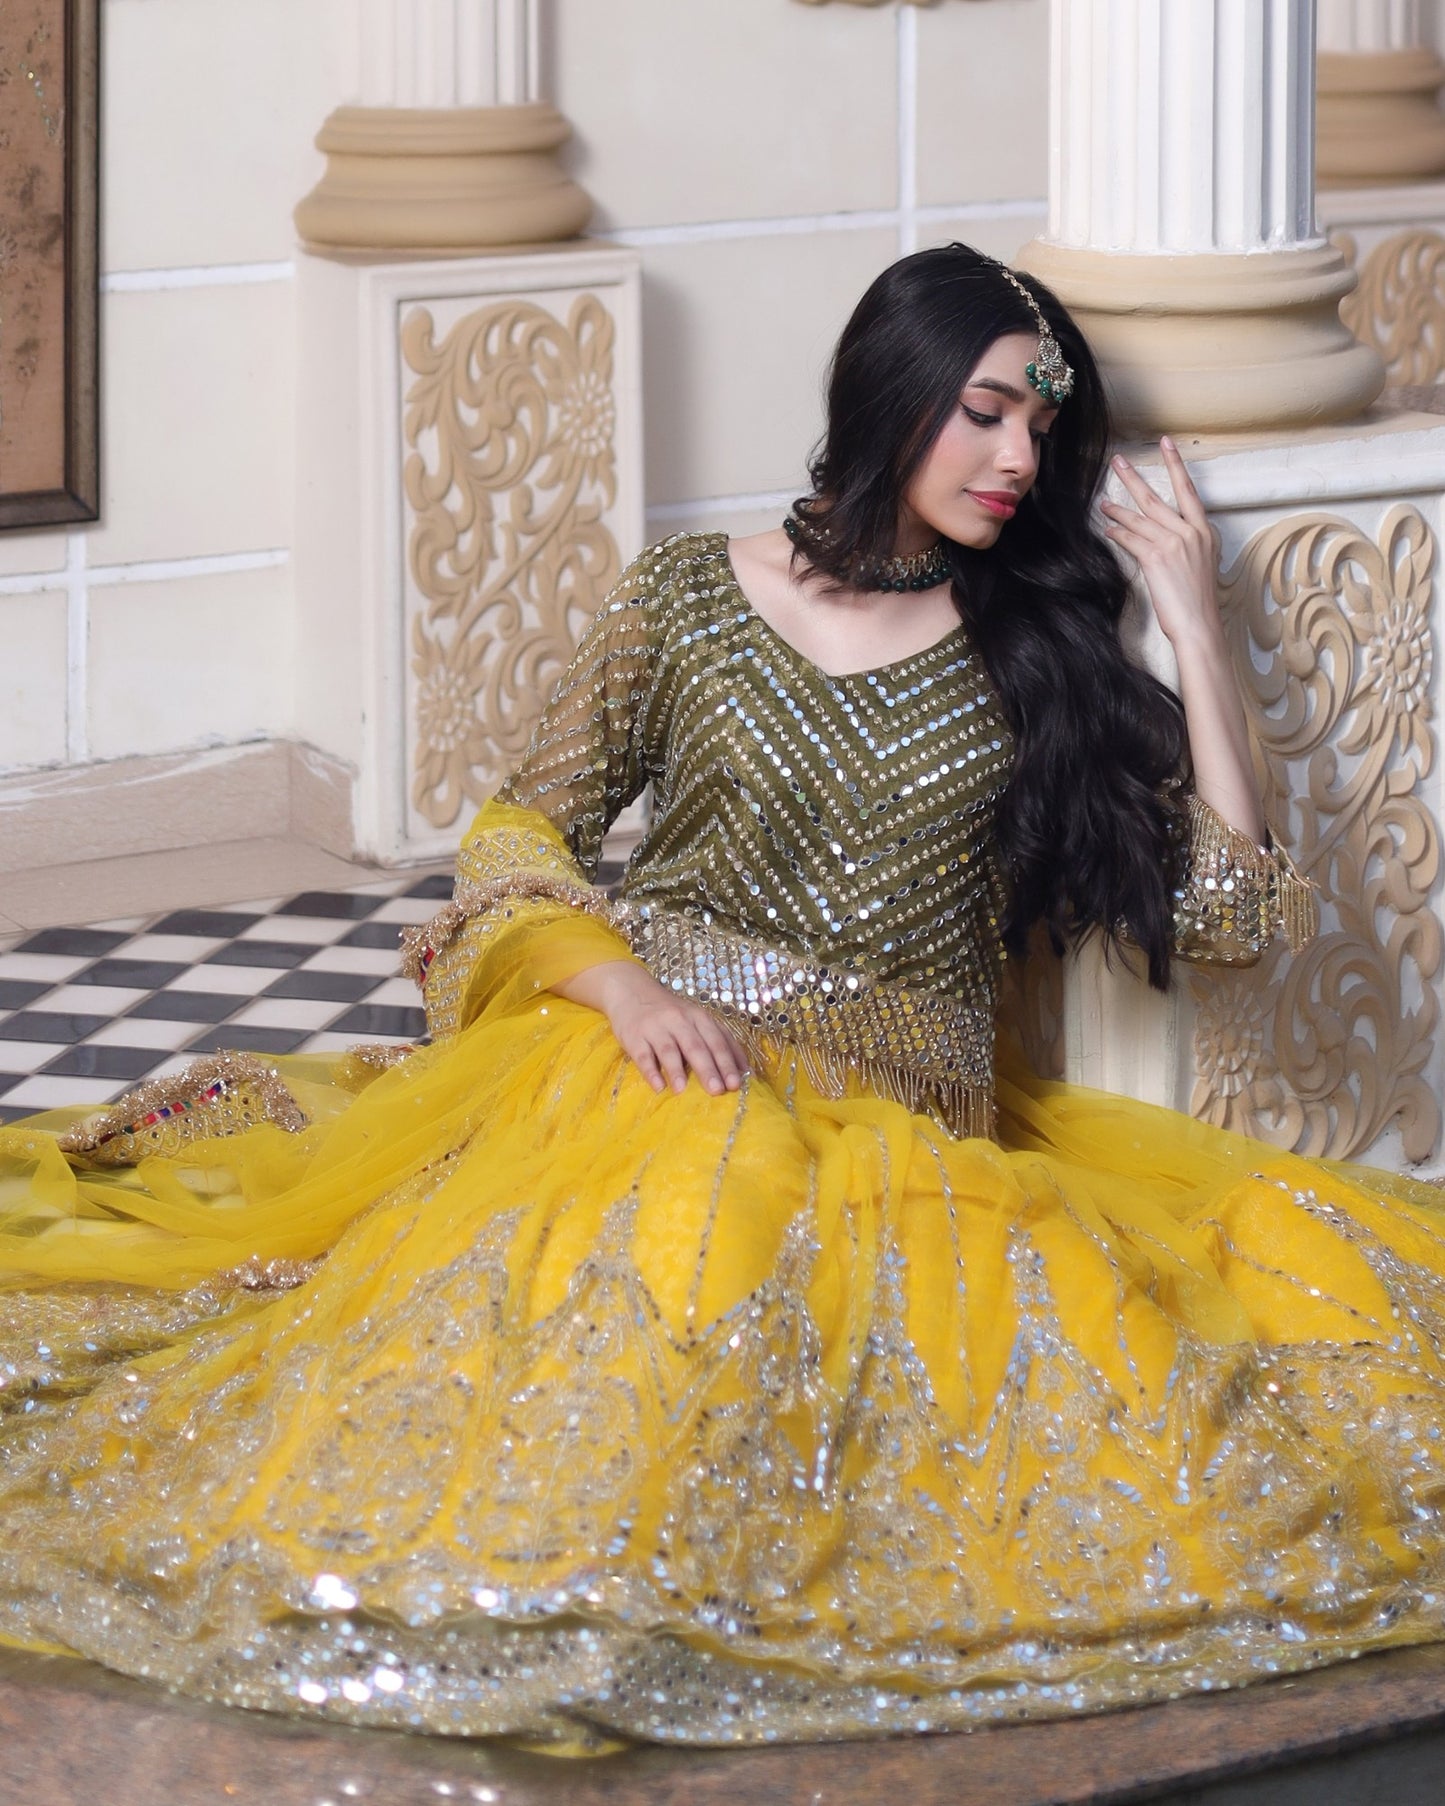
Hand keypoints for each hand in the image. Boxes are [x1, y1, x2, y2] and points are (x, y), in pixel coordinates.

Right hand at [555, 960, 748, 1096]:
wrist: (631, 991)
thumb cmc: (671, 1012)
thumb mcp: (697, 1019)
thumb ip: (718, 1040)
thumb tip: (744, 1070)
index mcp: (698, 1017)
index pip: (716, 1040)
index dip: (727, 1062)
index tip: (736, 1084)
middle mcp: (678, 1020)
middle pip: (695, 1046)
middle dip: (708, 1069)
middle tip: (718, 1091)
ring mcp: (655, 1028)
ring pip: (668, 1050)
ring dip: (677, 1071)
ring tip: (684, 1091)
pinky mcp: (633, 1036)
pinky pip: (642, 1055)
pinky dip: (650, 1072)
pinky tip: (658, 1087)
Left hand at [1099, 438, 1222, 650]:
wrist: (1199, 625)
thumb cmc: (1198, 601)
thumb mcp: (1202, 565)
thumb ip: (1190, 544)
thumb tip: (1173, 536)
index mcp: (1205, 531)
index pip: (1188, 490)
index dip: (1175, 464)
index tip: (1166, 444)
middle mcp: (1191, 532)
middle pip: (1156, 497)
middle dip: (1133, 478)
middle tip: (1117, 462)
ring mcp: (1174, 543)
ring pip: (1139, 518)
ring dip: (1117, 509)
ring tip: (1102, 502)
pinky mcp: (1156, 558)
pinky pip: (1131, 539)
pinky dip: (1117, 533)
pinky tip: (1107, 529)